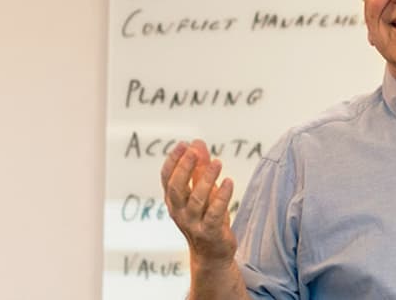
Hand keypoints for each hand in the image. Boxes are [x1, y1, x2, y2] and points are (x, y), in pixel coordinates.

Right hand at [161, 139, 237, 265]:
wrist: (212, 254)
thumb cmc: (206, 217)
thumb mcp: (201, 191)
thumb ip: (199, 167)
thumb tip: (197, 142)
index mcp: (174, 201)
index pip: (167, 179)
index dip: (173, 161)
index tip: (183, 144)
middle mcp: (180, 212)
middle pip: (177, 189)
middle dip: (184, 168)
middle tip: (195, 151)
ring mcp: (194, 224)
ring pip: (197, 200)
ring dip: (206, 179)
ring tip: (218, 162)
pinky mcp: (211, 232)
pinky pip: (215, 213)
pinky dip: (222, 196)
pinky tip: (229, 181)